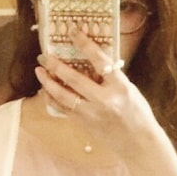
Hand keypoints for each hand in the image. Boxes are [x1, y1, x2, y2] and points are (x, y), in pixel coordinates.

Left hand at [34, 26, 158, 157]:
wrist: (137, 142)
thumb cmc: (136, 113)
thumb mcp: (128, 89)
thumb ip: (111, 77)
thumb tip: (92, 61)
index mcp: (120, 86)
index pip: (99, 60)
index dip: (85, 45)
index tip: (74, 32)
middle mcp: (104, 99)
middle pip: (75, 79)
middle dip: (56, 66)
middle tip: (44, 56)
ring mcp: (91, 113)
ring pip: (64, 96)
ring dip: (49, 83)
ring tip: (39, 71)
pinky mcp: (83, 123)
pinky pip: (63, 109)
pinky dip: (52, 99)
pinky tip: (45, 91)